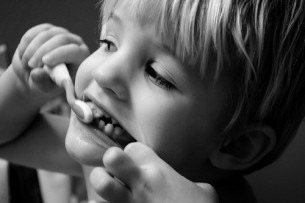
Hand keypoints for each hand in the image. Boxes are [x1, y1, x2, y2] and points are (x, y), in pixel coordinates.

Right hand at [11, 23, 89, 100]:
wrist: (36, 75)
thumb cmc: (48, 84)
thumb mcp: (46, 88)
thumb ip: (43, 82)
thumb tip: (37, 73)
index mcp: (81, 58)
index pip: (74, 51)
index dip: (59, 54)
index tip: (45, 61)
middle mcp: (75, 43)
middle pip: (61, 39)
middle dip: (42, 52)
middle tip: (30, 65)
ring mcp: (61, 34)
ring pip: (46, 34)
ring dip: (32, 49)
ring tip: (25, 65)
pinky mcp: (47, 29)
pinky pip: (35, 32)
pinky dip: (26, 44)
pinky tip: (23, 56)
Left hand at [89, 142, 217, 202]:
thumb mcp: (204, 192)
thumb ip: (190, 184)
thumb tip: (188, 188)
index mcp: (159, 173)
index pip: (133, 148)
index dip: (132, 155)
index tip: (137, 164)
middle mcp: (141, 184)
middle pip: (112, 157)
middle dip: (111, 160)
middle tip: (116, 170)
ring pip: (101, 184)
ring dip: (102, 184)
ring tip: (109, 190)